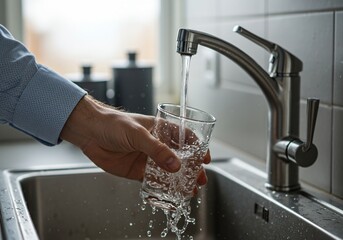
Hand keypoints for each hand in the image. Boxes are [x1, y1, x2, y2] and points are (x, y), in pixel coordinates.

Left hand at [60, 95, 210, 185]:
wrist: (90, 133)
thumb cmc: (113, 124)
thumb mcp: (138, 133)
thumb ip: (156, 149)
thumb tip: (175, 165)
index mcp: (161, 129)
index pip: (185, 137)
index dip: (197, 147)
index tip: (206, 158)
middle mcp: (157, 144)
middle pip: (180, 157)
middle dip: (192, 168)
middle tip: (200, 179)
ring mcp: (148, 158)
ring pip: (168, 171)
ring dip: (179, 180)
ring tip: (190, 190)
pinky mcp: (137, 171)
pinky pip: (153, 181)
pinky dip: (163, 188)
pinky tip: (171, 194)